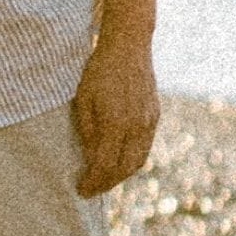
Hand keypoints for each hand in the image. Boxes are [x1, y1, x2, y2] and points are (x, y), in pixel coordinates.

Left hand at [74, 31, 158, 196]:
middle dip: (106, 184)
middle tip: (91, 189)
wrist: (129, 45)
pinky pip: (144, 147)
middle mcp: (136, 126)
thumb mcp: (84, 98)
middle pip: (124, 169)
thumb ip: (88, 130)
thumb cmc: (99, 70)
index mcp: (116, 123)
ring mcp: (149, 121)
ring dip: (121, 175)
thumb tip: (90, 157)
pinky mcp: (155, 115)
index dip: (92, 182)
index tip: (81, 190)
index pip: (105, 165)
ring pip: (138, 161)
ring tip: (104, 179)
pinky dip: (131, 160)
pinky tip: (119, 159)